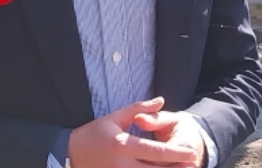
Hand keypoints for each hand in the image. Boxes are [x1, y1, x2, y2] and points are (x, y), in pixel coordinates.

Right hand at [68, 97, 199, 167]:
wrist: (68, 154)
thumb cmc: (93, 134)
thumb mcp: (114, 118)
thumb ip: (139, 109)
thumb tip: (160, 100)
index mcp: (123, 145)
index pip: (155, 152)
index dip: (176, 154)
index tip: (192, 154)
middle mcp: (122, 165)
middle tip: (193, 165)